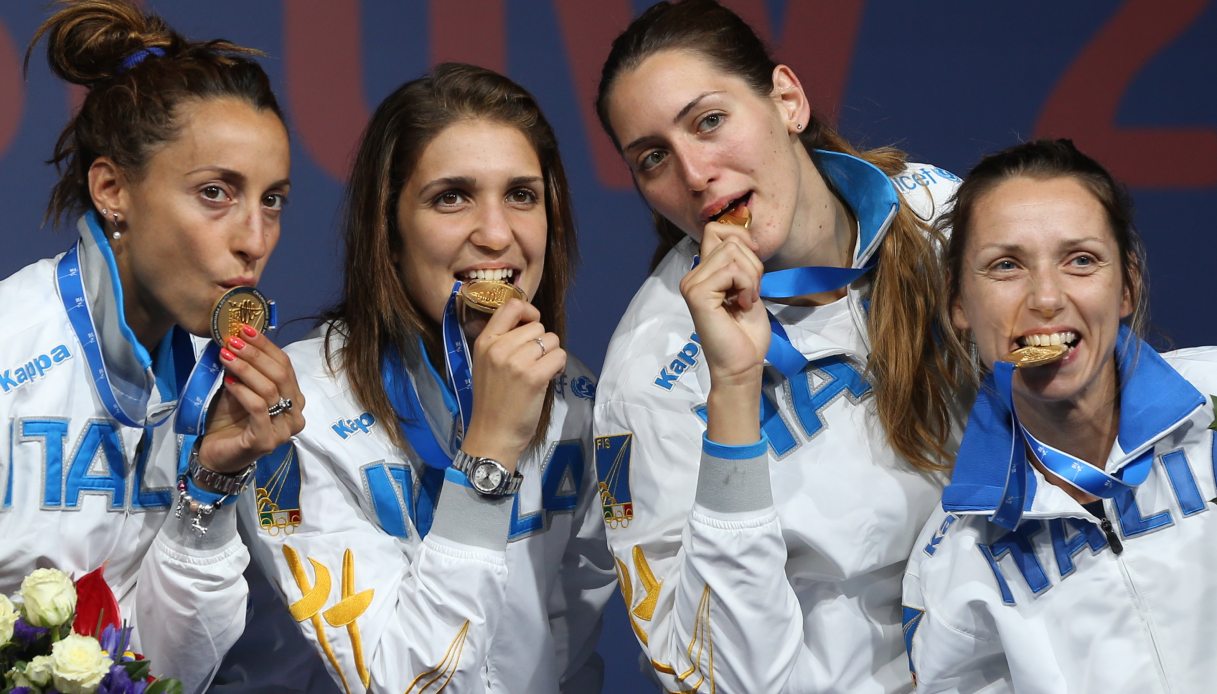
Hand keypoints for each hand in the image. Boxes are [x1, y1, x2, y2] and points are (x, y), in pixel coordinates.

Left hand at [200, 325, 305, 475]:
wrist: (217, 454)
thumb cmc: (230, 421)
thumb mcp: (241, 389)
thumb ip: (247, 370)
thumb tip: (238, 337)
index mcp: (294, 399)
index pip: (286, 365)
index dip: (266, 345)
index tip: (244, 329)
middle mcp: (295, 414)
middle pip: (280, 375)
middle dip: (255, 354)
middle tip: (232, 341)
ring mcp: (283, 430)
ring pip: (269, 390)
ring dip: (245, 368)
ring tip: (225, 356)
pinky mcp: (266, 440)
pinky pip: (258, 408)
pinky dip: (242, 390)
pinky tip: (228, 381)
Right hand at [460, 299, 565, 471]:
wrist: (492, 435)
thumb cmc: (492, 402)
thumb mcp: (486, 364)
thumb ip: (503, 342)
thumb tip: (532, 324)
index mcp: (485, 342)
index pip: (511, 306)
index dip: (529, 312)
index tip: (532, 327)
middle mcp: (499, 347)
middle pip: (538, 326)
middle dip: (542, 343)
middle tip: (534, 363)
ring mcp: (516, 362)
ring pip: (551, 340)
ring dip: (552, 355)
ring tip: (540, 372)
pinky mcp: (534, 376)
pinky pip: (559, 356)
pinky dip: (559, 366)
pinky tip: (549, 378)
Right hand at [681, 216, 769, 444]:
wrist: (742, 365)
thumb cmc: (746, 332)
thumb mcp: (747, 287)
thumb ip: (739, 261)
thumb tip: (744, 233)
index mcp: (702, 272)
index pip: (716, 229)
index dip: (741, 239)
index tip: (752, 269)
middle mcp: (692, 275)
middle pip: (729, 239)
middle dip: (752, 264)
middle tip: (750, 292)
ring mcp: (692, 284)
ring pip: (732, 253)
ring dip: (751, 277)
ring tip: (745, 301)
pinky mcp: (697, 294)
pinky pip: (732, 270)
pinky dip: (747, 286)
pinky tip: (742, 305)